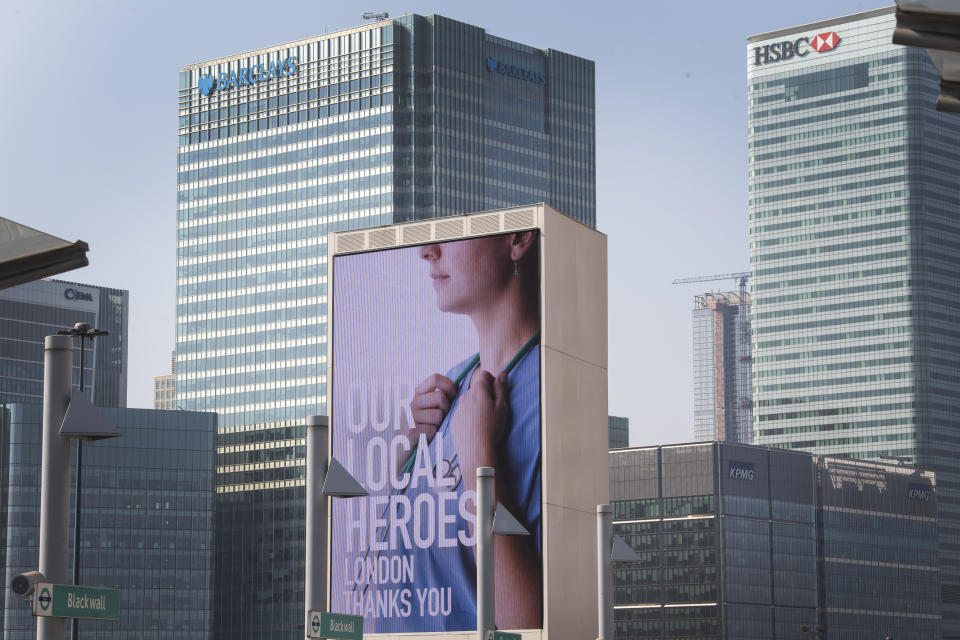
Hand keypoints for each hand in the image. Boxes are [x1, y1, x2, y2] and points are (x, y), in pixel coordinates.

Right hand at [399, 374, 456, 473]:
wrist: (400, 448)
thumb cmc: (421, 426)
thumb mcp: (426, 407)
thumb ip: (438, 397)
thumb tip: (459, 387)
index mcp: (417, 393)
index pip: (435, 378)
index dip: (448, 385)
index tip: (453, 395)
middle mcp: (412, 402)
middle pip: (440, 397)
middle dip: (446, 408)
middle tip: (441, 416)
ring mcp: (409, 417)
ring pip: (438, 415)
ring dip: (439, 424)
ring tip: (433, 427)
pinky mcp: (410, 432)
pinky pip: (432, 429)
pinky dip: (433, 435)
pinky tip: (427, 436)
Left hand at [450, 369, 508, 492]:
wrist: (476, 452)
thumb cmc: (492, 429)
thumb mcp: (502, 407)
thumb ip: (501, 388)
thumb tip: (502, 373)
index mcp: (478, 391)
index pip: (484, 375)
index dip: (493, 382)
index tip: (497, 394)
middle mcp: (464, 397)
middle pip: (476, 389)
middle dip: (485, 395)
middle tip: (493, 410)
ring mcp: (457, 409)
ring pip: (469, 402)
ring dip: (476, 406)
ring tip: (484, 421)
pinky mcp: (454, 421)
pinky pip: (462, 414)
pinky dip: (469, 417)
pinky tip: (475, 429)